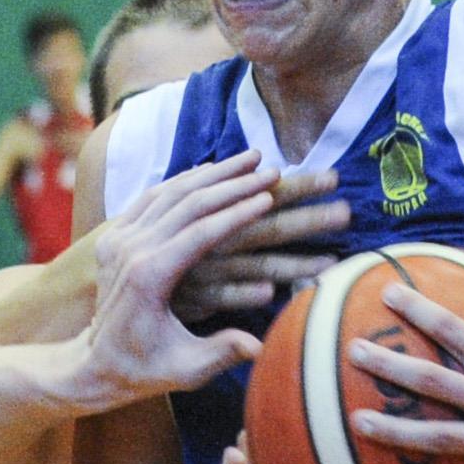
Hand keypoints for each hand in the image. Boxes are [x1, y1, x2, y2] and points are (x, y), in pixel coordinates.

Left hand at [82, 150, 276, 401]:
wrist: (93, 364)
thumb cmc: (144, 371)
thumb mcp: (186, 370)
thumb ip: (222, 353)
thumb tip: (262, 346)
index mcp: (148, 277)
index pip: (199, 232)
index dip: (236, 212)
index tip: (269, 196)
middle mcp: (131, 250)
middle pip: (188, 203)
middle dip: (234, 183)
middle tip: (273, 171)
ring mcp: (118, 240)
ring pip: (169, 192)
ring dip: (212, 173)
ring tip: (251, 158)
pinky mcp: (112, 237)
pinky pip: (150, 198)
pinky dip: (183, 180)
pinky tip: (211, 171)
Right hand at [173, 168, 348, 322]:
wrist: (117, 271)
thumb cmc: (164, 237)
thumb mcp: (191, 207)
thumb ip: (226, 189)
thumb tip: (257, 164)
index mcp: (222, 211)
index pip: (267, 195)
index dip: (300, 186)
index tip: (334, 177)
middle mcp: (218, 236)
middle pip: (270, 227)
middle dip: (308, 218)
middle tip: (346, 210)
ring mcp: (210, 268)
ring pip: (257, 265)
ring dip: (294, 262)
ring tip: (331, 262)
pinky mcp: (197, 298)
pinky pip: (223, 297)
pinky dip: (243, 294)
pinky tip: (268, 294)